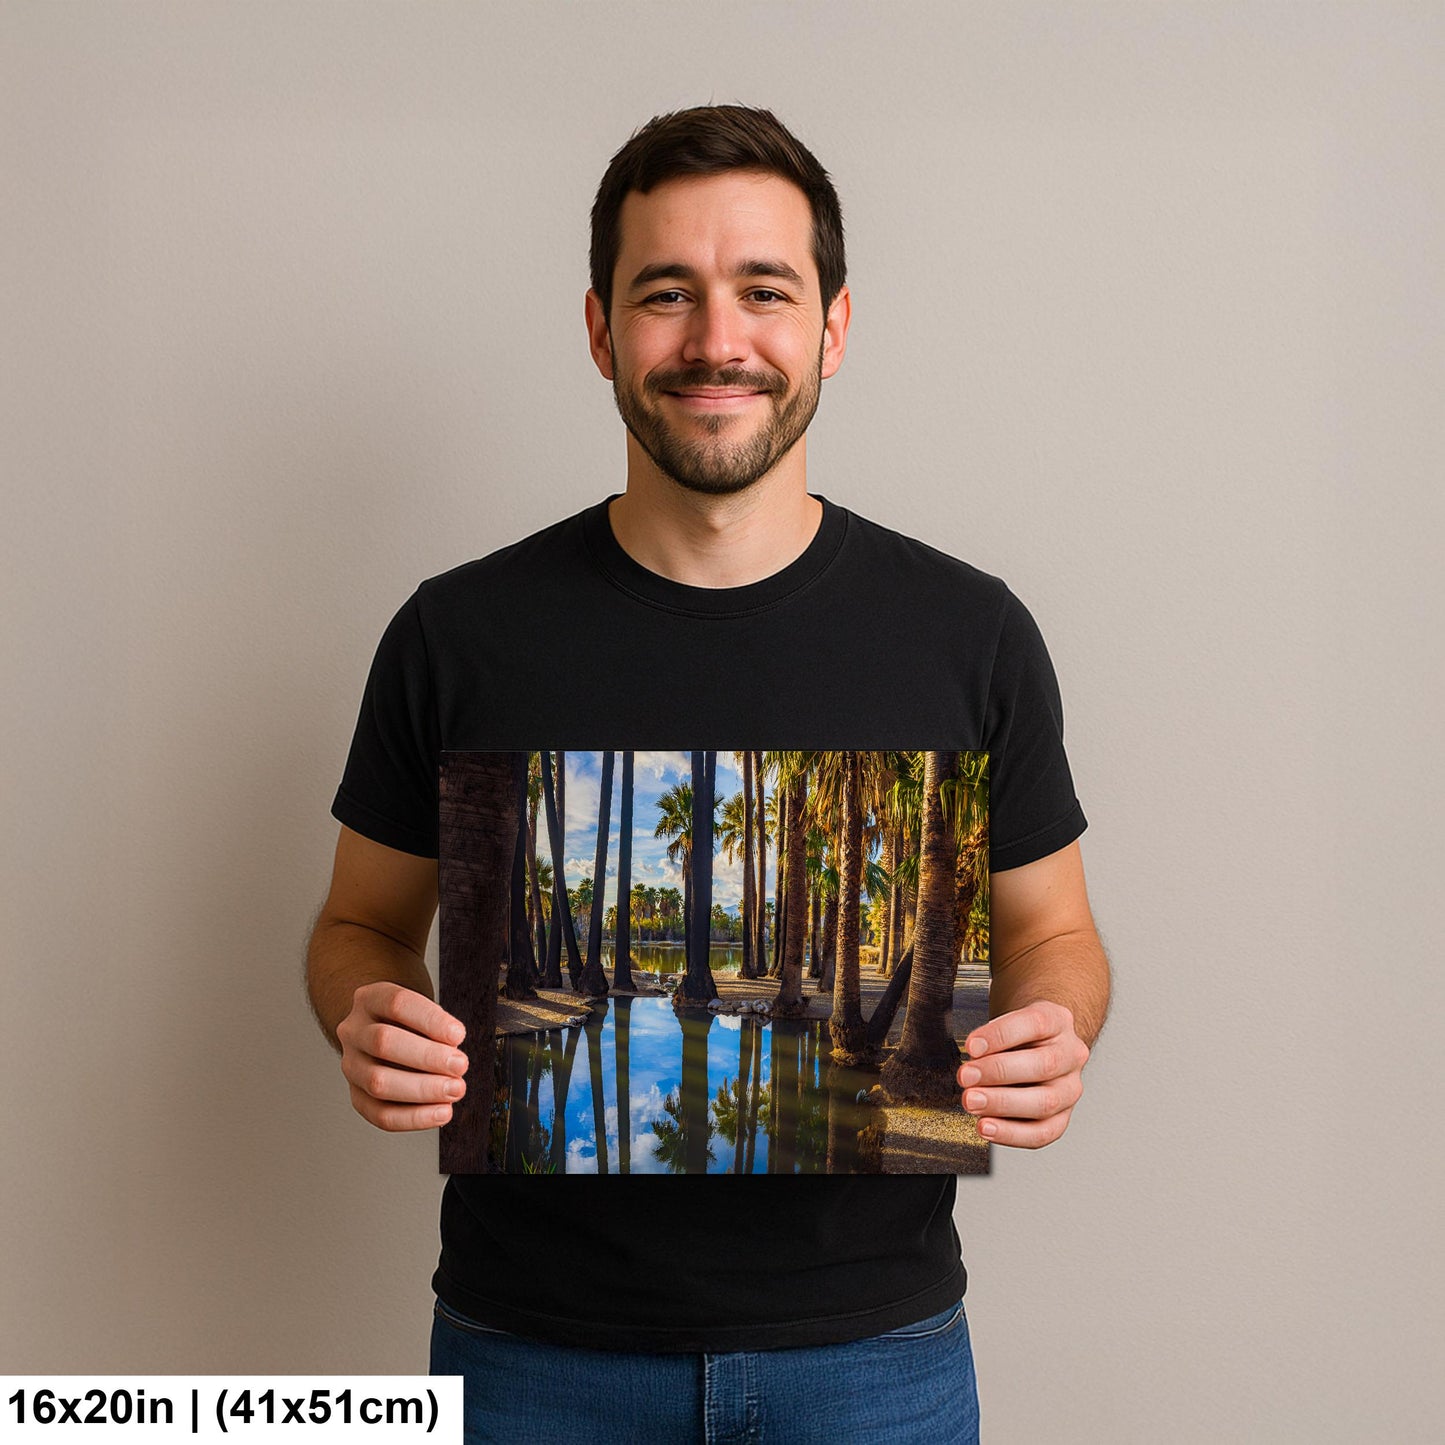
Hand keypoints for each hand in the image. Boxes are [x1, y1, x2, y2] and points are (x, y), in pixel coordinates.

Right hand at [336, 981, 468, 1131]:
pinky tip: (441, 1112)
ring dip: (422, 1089)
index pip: (397, 1004)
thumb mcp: (421, 1009)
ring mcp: (351, 1065)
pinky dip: (414, 1117)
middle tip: (460, 1065)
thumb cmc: (409, 1021)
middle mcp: (353, 1031)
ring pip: (377, 1082)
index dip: (430, 1020)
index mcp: (370, 999)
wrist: (381, 1031)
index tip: (459, 1035)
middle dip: (427, 1057)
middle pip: (383, 1042)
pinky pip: (380, 1114)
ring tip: (455, 1089)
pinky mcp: (356, 1095)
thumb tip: (453, 1052)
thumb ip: (436, 1026)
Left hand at [957, 1001, 1088, 1148]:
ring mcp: (1070, 1088)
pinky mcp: (1062, 1117)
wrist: (1039, 1047)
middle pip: (1043, 1065)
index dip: (1000, 1035)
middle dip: (998, 1072)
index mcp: (1058, 1021)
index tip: (971, 1046)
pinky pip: (1043, 1132)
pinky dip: (1011, 1133)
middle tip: (966, 1077)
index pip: (1034, 1024)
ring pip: (1046, 1102)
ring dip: (1002, 1104)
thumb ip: (992, 1037)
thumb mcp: (1007, 1021)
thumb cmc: (1018, 1034)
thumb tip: (971, 1056)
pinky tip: (986, 1127)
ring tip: (972, 1102)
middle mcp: (1071, 1054)